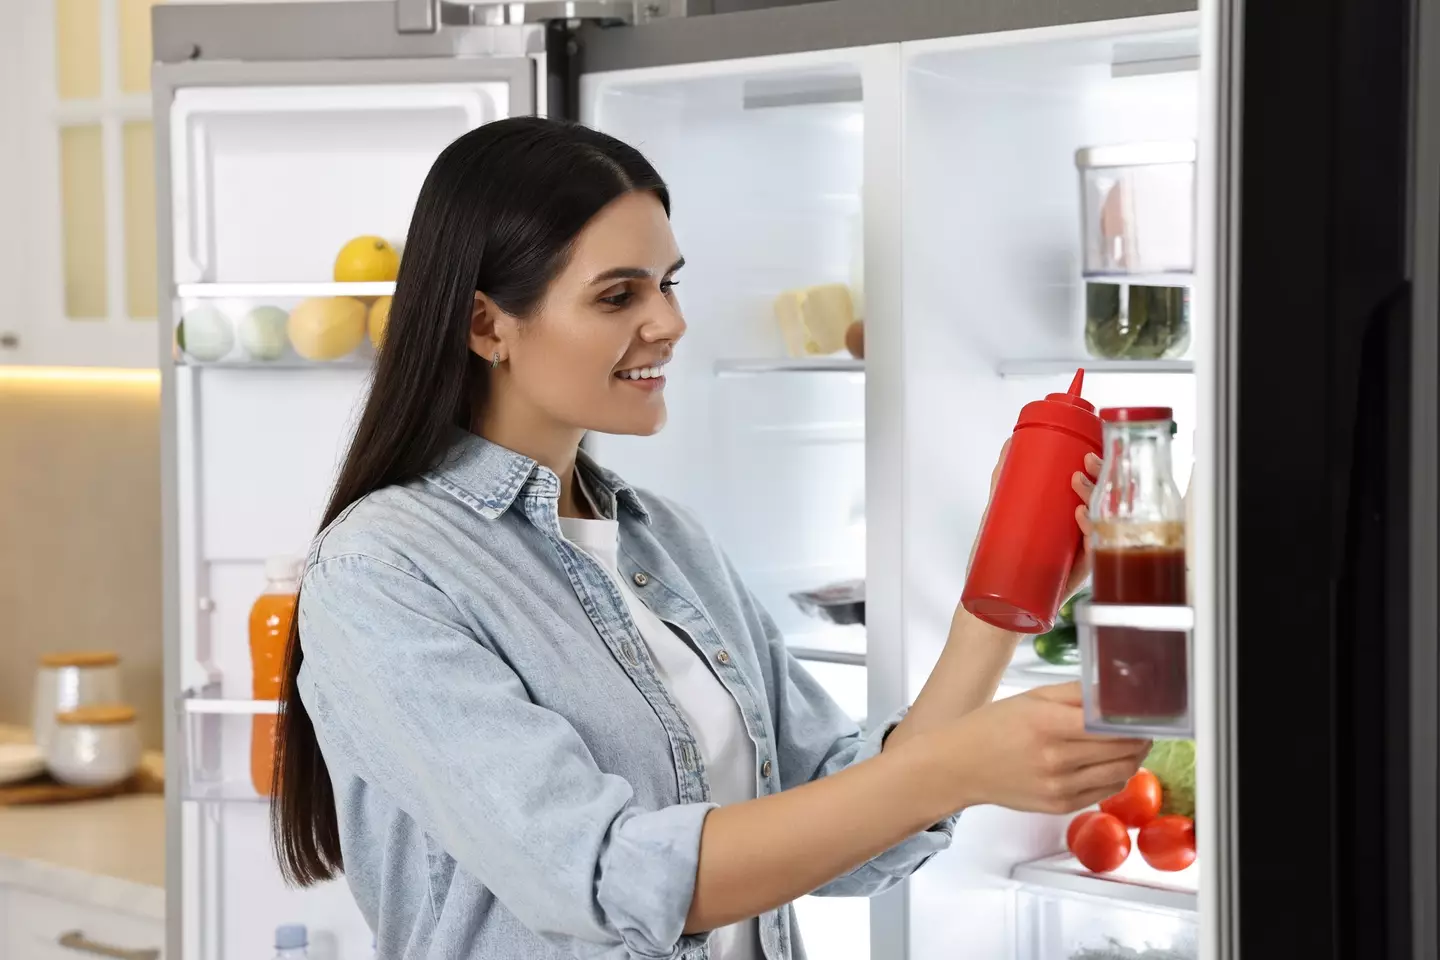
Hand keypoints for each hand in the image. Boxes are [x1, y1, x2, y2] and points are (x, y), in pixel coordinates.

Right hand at [939, 682, 1149, 813]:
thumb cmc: (993, 726)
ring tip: (1133, 744)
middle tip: (1146, 726)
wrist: (960, 766)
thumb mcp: (1032, 698)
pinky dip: (1117, 776)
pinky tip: (1111, 762)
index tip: (1148, 712)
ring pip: (1121, 773)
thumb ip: (1076, 693)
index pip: (1111, 724)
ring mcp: (1059, 787)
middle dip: (1142, 737)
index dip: (1137, 719)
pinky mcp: (1059, 806)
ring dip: (1135, 758)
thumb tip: (1115, 691)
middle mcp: (1055, 758)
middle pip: (1122, 750)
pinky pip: (1104, 791)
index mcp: (1047, 724)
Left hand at [968, 441, 1101, 600]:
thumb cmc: (1002, 565)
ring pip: (1103, 525)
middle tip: (1085, 464)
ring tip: (1076, 484)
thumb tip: (1007, 447)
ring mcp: (1081, 557)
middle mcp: (1082, 538)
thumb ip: (1003, 485)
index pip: (1096, 491)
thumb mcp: (1001, 518)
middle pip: (1106, 504)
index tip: (1089, 452)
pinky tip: (1081, 518)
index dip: (1100, 470)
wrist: (994, 611)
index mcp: (1071, 521)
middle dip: (1102, 480)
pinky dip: (1091, 534)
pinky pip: (1094, 555)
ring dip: (1095, 500)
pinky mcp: (1076, 577)